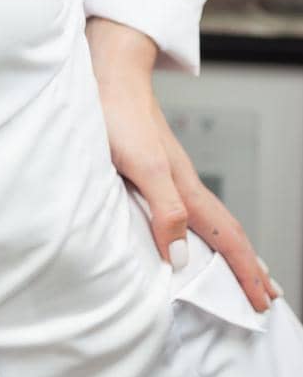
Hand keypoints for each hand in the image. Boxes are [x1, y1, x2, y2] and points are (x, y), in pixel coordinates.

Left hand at [85, 17, 280, 311]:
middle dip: (248, 265)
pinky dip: (203, 230)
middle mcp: (183, 183)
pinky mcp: (153, 166)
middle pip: (226, 231)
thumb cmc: (119, 116)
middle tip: (266, 295)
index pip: (226, 238)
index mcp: (185, 189)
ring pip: (210, 219)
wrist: (109, 73)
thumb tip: (182, 258)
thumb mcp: (141, 168)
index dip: (244, 272)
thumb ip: (164, 210)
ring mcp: (170, 174)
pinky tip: (191, 232)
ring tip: (240, 269)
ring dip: (228, 249)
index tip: (261, 303)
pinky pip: (189, 208)